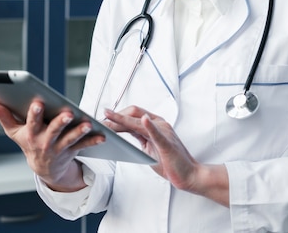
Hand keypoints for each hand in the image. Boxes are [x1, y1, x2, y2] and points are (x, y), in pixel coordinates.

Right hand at [0, 100, 104, 190]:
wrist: (43, 168)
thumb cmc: (28, 142)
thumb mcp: (14, 132)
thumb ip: (4, 116)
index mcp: (31, 134)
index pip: (32, 122)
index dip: (34, 113)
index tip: (38, 103)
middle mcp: (45, 142)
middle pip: (53, 131)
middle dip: (60, 122)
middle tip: (68, 113)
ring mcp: (59, 148)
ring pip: (70, 139)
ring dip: (79, 132)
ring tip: (87, 124)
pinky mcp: (72, 151)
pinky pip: (84, 146)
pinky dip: (93, 141)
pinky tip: (102, 136)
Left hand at [103, 106, 228, 205]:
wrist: (189, 174)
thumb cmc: (170, 162)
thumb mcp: (149, 146)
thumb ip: (137, 136)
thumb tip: (119, 131)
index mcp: (155, 124)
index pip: (133, 113)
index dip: (116, 114)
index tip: (101, 118)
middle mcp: (160, 124)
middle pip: (134, 113)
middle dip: (115, 116)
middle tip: (98, 121)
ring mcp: (164, 132)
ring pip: (139, 122)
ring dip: (121, 120)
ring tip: (107, 118)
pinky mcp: (167, 144)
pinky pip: (158, 133)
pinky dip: (150, 126)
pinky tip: (143, 120)